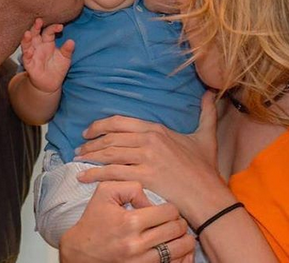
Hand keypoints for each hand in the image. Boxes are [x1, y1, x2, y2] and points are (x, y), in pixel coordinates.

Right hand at [21, 18, 73, 93]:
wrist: (51, 83)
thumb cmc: (58, 67)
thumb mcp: (65, 58)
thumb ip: (67, 50)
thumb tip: (71, 41)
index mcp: (47, 42)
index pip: (49, 31)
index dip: (53, 28)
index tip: (60, 26)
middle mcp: (38, 46)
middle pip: (35, 34)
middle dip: (36, 27)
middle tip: (39, 20)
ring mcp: (33, 54)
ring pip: (27, 44)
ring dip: (26, 39)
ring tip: (28, 33)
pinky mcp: (29, 65)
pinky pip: (27, 59)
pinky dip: (27, 55)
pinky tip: (29, 51)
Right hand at [59, 181, 194, 262]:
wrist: (80, 251)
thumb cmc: (94, 219)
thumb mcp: (105, 191)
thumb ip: (130, 186)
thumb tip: (150, 198)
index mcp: (130, 221)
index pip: (168, 212)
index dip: (171, 208)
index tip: (167, 209)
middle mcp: (137, 244)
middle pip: (175, 231)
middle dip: (180, 223)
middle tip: (177, 220)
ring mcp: (140, 262)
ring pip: (177, 251)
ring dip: (183, 241)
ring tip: (181, 235)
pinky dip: (180, 259)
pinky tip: (180, 252)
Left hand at [75, 92, 235, 226]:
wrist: (209, 195)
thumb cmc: (205, 169)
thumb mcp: (206, 136)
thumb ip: (206, 113)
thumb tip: (210, 94)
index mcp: (157, 129)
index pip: (120, 122)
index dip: (100, 125)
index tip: (89, 131)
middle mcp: (149, 140)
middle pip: (111, 137)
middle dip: (91, 143)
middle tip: (79, 148)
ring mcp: (146, 158)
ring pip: (109, 153)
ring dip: (90, 156)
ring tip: (78, 160)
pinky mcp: (144, 177)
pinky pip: (113, 173)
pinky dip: (95, 174)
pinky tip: (83, 176)